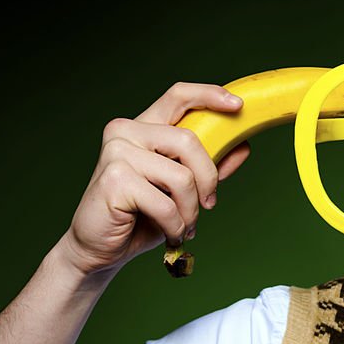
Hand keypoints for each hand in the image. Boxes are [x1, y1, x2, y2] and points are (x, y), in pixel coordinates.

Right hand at [59, 82, 250, 277]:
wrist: (101, 249)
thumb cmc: (140, 217)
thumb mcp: (182, 190)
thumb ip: (208, 166)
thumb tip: (243, 145)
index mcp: (144, 127)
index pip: (178, 96)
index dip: (210, 95)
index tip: (238, 106)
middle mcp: (126, 131)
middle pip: (189, 140)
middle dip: (208, 178)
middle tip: (208, 205)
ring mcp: (117, 152)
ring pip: (182, 177)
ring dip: (190, 210)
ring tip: (183, 226)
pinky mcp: (114, 180)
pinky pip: (166, 204)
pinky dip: (175, 225)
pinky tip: (169, 234)